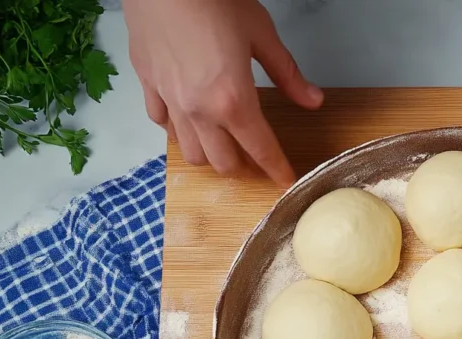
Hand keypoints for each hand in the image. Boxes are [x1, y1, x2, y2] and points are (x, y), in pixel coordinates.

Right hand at [124, 0, 322, 185]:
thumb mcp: (262, 35)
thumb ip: (288, 74)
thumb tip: (313, 100)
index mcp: (233, 101)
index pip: (261, 150)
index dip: (277, 169)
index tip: (285, 180)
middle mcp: (199, 111)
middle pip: (222, 162)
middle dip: (243, 166)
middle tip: (254, 155)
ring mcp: (170, 100)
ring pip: (190, 152)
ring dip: (209, 153)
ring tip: (222, 141)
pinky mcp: (148, 84)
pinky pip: (162, 123)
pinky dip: (177, 129)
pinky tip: (188, 118)